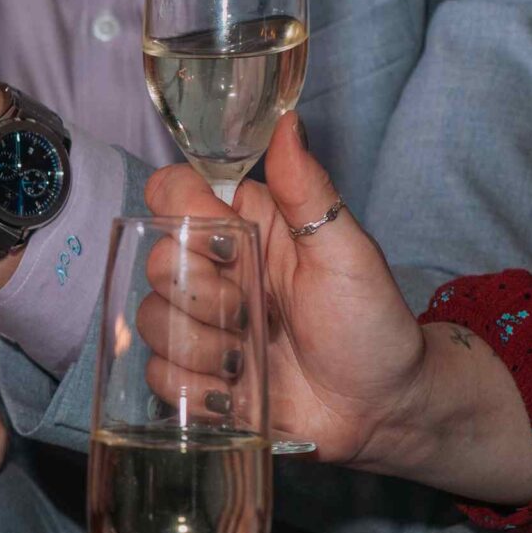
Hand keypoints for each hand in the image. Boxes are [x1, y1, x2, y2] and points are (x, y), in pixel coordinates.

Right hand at [144, 117, 531, 497]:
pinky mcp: (192, 376)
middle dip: (202, 297)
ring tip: (251, 360)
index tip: (228, 249)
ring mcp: (199, 325)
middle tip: (254, 315)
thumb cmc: (372, 325)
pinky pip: (157, 374)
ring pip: (150, 321)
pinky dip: (195, 388)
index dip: (182, 217)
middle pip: (153, 262)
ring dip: (202, 347)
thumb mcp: (348, 254)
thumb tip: (287, 122)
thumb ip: (308, 190)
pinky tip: (235, 392)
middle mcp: (212, 271)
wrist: (381, 411)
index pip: (171, 193)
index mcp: (243, 228)